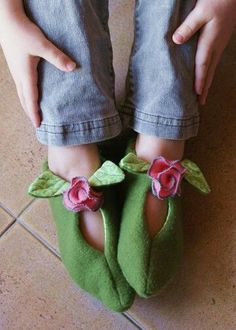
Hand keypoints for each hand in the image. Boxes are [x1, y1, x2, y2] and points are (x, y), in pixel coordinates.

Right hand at [0, 11, 76, 127]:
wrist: (6, 20)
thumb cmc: (22, 32)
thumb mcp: (42, 45)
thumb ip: (57, 57)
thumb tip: (72, 68)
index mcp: (25, 75)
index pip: (31, 99)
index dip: (34, 113)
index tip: (38, 125)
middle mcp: (19, 76)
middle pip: (24, 100)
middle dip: (30, 112)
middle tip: (37, 124)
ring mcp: (16, 72)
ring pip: (21, 93)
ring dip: (27, 105)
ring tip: (33, 113)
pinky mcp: (16, 66)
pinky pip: (20, 86)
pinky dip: (25, 95)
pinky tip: (29, 94)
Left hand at [172, 0, 235, 104]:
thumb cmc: (218, 0)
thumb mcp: (201, 11)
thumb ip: (188, 26)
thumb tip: (176, 40)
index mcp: (210, 42)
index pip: (203, 66)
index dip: (199, 81)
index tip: (197, 94)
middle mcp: (217, 46)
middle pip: (210, 71)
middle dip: (205, 87)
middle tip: (201, 102)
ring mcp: (220, 44)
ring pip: (213, 67)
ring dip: (207, 81)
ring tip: (203, 93)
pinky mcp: (220, 40)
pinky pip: (214, 61)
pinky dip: (209, 71)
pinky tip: (206, 73)